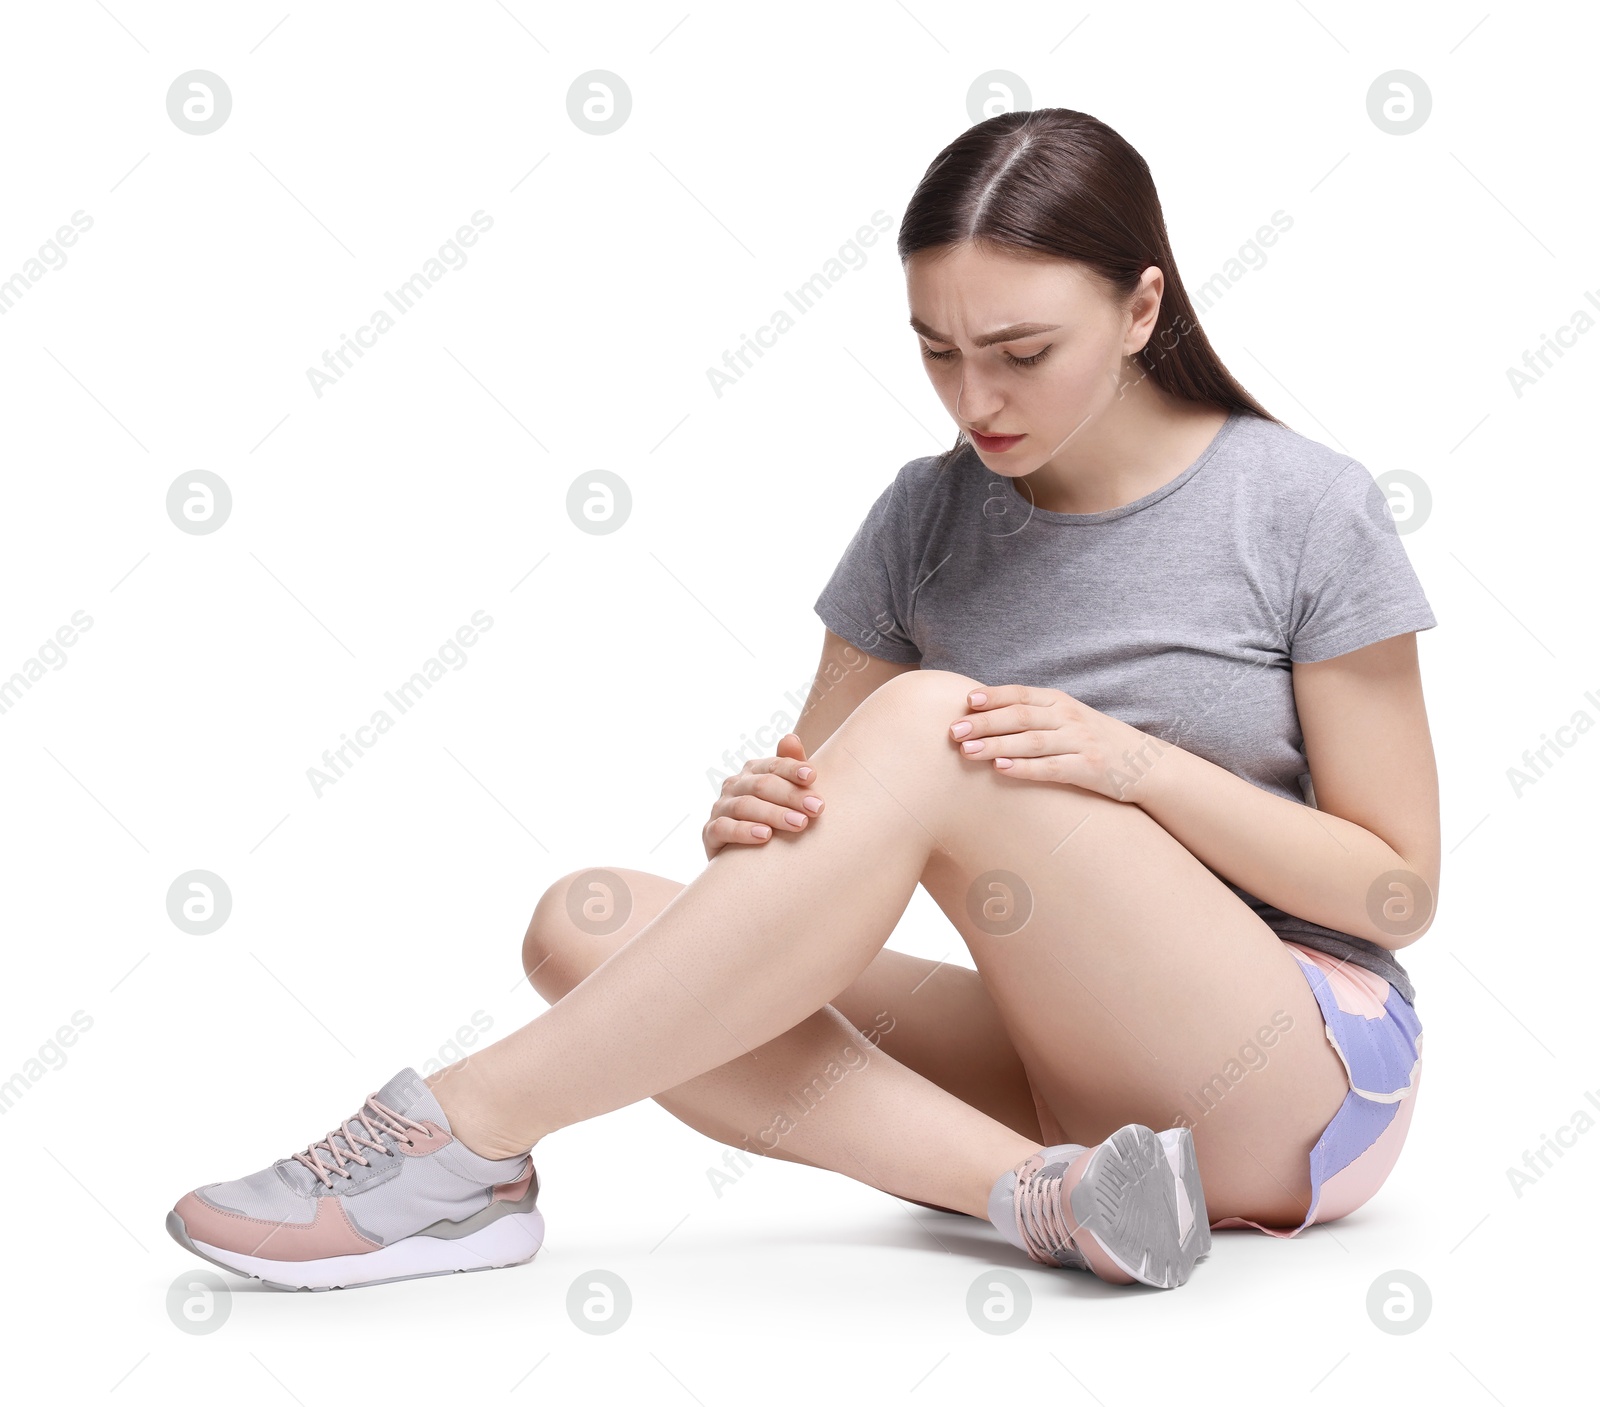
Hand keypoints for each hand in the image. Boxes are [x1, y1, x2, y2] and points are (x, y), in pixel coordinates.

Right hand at [703, 733, 825, 860]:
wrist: (746, 856)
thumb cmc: (773, 818)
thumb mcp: (785, 793)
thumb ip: (789, 766)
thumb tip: (790, 738)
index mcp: (753, 771)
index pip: (774, 765)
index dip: (793, 769)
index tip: (813, 776)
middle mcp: (735, 785)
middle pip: (762, 785)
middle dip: (791, 795)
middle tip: (817, 808)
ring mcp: (721, 807)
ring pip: (745, 806)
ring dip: (774, 814)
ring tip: (799, 823)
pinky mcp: (710, 832)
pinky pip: (724, 828)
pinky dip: (744, 831)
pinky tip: (765, 836)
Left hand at [946, 684, 1169, 802]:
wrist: (1144, 763)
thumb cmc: (1094, 740)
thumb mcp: (1068, 718)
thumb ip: (1035, 714)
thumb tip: (984, 714)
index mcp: (1060, 702)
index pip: (1021, 694)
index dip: (993, 696)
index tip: (966, 702)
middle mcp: (1068, 718)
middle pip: (1020, 717)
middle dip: (985, 723)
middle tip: (954, 731)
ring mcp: (1079, 743)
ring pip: (1030, 742)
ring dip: (996, 745)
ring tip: (967, 751)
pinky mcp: (1087, 769)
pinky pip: (1050, 768)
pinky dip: (1024, 768)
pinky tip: (1001, 769)